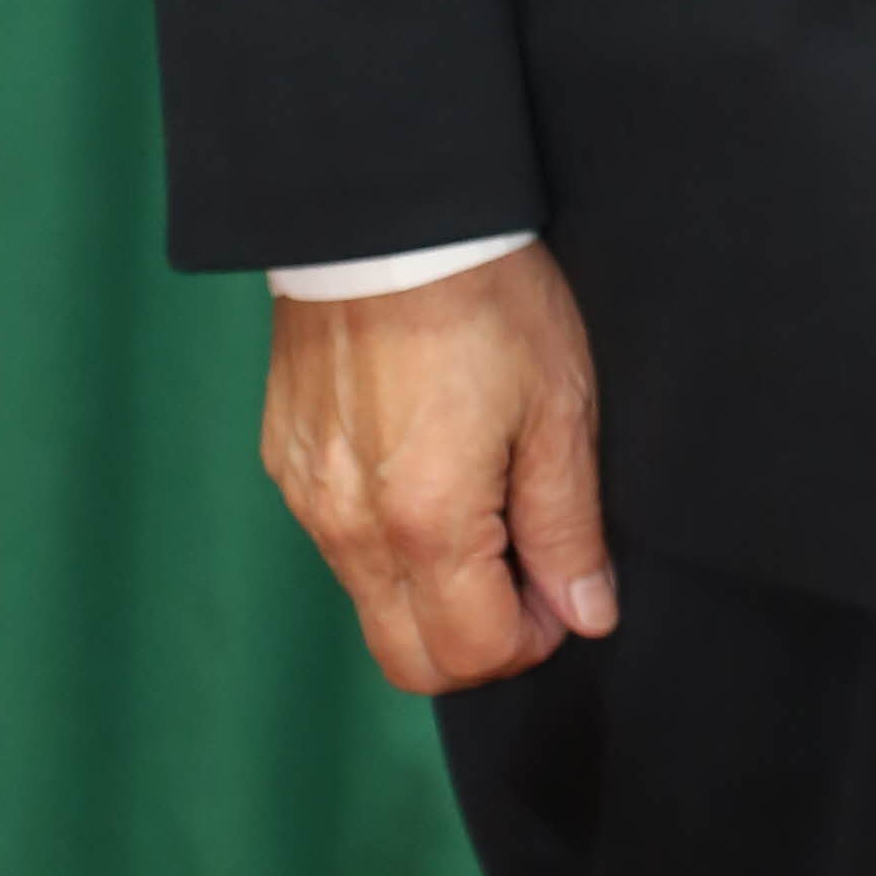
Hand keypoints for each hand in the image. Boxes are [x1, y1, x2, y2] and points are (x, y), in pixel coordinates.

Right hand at [263, 242, 615, 692]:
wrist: (388, 216)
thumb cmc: (485, 300)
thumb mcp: (559, 408)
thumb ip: (568, 526)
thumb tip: (587, 612)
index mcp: (426, 522)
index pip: (471, 654)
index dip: (533, 639)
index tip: (565, 590)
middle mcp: (351, 529)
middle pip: (407, 659)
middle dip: (477, 641)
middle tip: (529, 570)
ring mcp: (309, 499)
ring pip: (372, 604)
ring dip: (434, 592)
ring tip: (487, 508)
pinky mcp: (288, 465)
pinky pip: (340, 546)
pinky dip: (391, 544)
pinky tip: (432, 474)